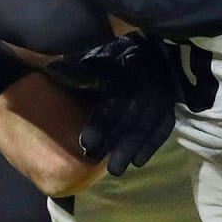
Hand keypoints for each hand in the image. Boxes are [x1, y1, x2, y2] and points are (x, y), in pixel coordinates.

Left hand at [46, 33, 177, 175]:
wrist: (155, 52)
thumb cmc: (118, 55)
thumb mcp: (99, 55)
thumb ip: (80, 68)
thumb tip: (51, 70)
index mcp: (126, 73)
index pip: (113, 102)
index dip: (100, 123)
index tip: (86, 142)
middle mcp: (146, 87)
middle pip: (128, 120)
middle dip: (111, 142)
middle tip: (94, 160)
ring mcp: (162, 98)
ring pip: (145, 127)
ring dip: (129, 149)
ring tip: (115, 169)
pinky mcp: (170, 107)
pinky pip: (163, 129)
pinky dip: (151, 146)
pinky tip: (138, 162)